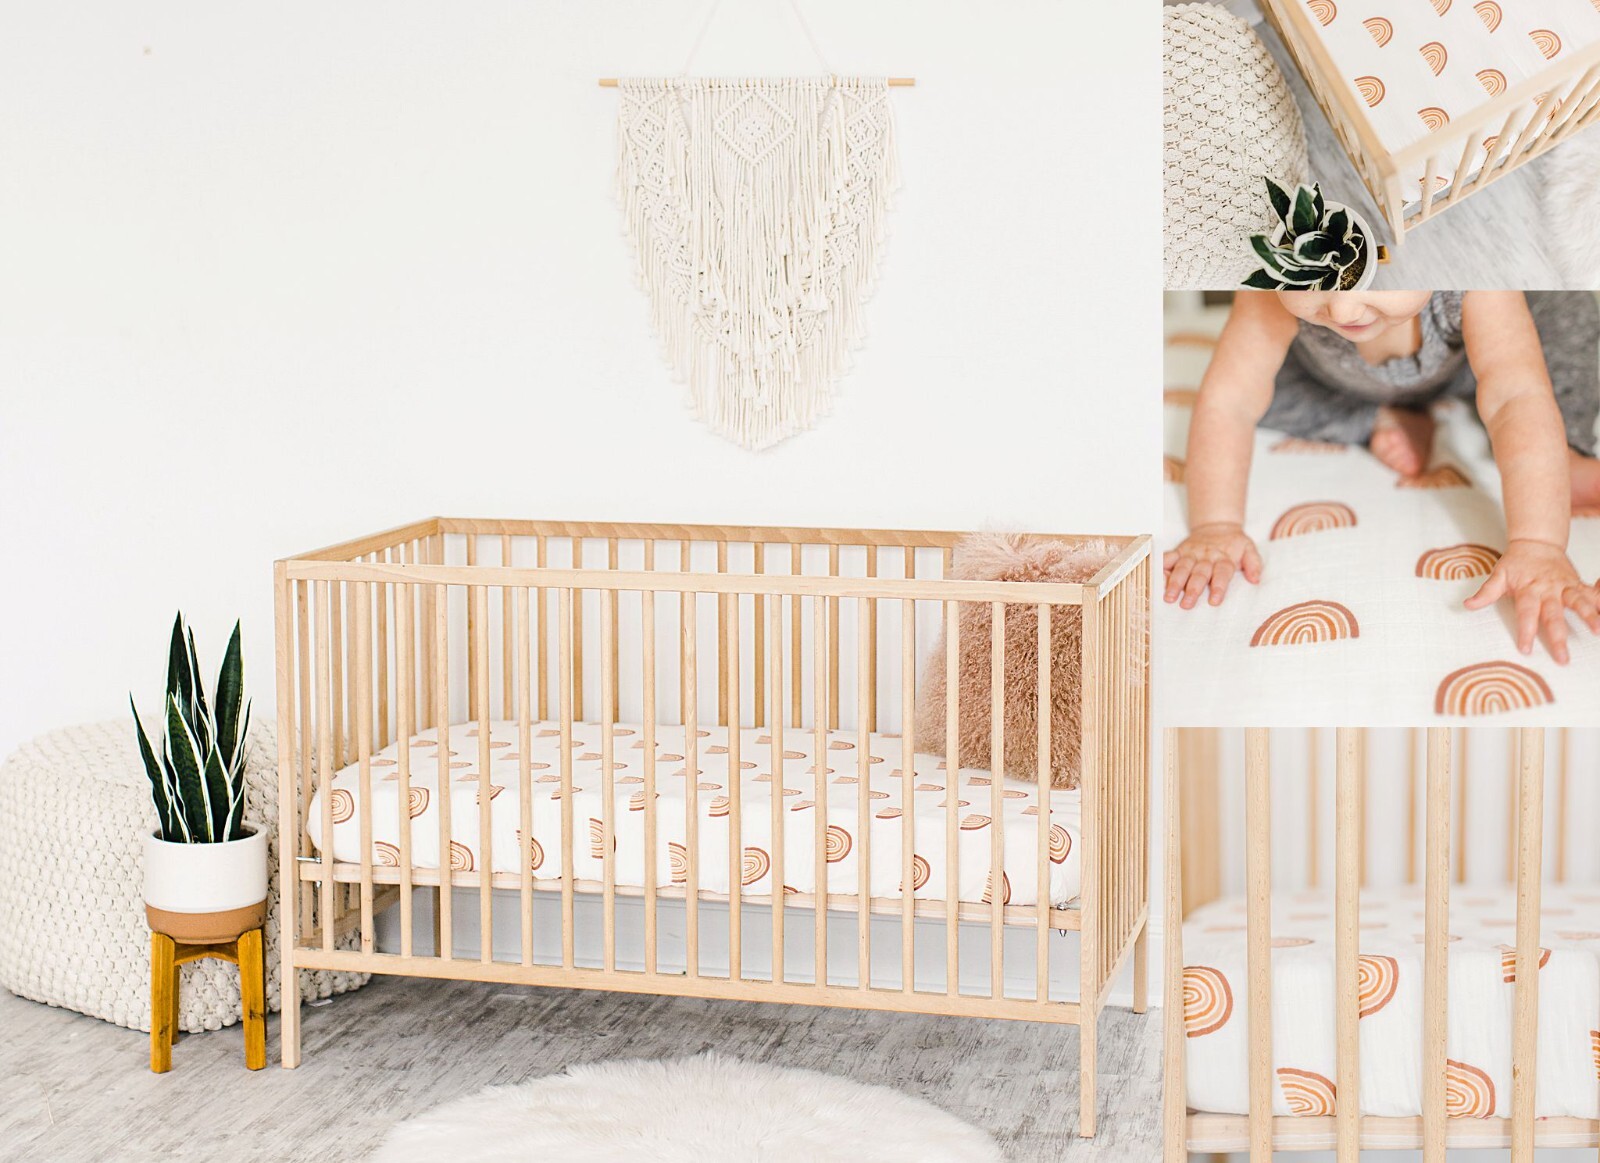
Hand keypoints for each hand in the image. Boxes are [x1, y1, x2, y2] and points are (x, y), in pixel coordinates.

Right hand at [1162, 523, 1262, 608]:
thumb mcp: (1249, 549)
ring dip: (1174, 583)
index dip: (1218, 587)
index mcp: (1224, 558)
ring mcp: (1191, 553)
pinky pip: (1168, 557)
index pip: (1222, 573)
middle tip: (1186, 605)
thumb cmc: (1233, 544)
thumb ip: (1253, 564)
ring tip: (1169, 597)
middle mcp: (1206, 556)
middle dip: (1192, 589)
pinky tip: (1156, 576)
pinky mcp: (1179, 551)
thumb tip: (1255, 579)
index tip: (1213, 601)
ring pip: (1182, 568)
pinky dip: (1161, 565)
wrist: (1217, 526)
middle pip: (1199, 574)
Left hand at [1463, 539, 1599, 664]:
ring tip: (1596, 631)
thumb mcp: (1498, 574)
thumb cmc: (1516, 562)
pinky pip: (1591, 594)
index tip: (1526, 649)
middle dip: (1558, 637)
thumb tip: (1468, 605)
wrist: (1537, 542)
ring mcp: (1565, 586)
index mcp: (1528, 589)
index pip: (1526, 613)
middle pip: (1553, 615)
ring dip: (1589, 616)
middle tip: (1562, 658)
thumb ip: (1486, 592)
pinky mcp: (1577, 584)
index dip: (1526, 631)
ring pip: (1579, 602)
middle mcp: (1548, 589)